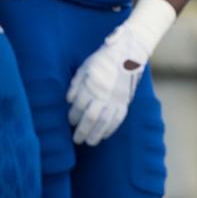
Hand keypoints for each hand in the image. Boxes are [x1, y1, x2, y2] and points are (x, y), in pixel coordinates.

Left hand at [67, 21, 150, 144]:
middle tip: (76, 139)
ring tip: (89, 142)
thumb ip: (76, 84)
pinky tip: (104, 135)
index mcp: (92, 85)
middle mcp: (103, 94)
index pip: (79, 106)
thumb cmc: (103, 60)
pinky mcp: (125, 101)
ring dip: (96, 134)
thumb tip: (69, 101)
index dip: (73, 116)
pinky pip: (118, 118)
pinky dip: (111, 129)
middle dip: (82, 130)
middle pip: (91, 117)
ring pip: (105, 121)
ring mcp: (116, 99)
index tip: (70, 121)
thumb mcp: (85, 67)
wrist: (127, 55)